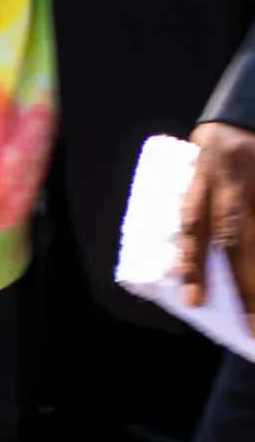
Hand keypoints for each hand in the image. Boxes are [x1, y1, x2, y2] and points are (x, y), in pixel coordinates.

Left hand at [178, 121, 254, 326]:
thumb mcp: (194, 173)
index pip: (196, 226)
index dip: (194, 264)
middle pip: (239, 241)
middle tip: (252, 326)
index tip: (195, 301)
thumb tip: (193, 268)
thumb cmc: (212, 154)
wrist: (243, 115)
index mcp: (203, 180)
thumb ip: (197, 212)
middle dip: (247, 288)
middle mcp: (234, 185)